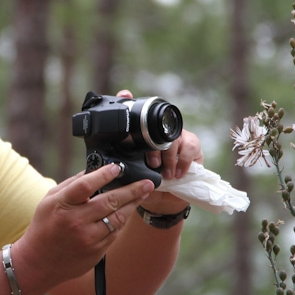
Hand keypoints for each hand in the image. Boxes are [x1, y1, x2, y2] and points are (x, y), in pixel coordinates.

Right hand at [14, 163, 154, 294]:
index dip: (103, 175)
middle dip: (132, 190)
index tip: (117, 168)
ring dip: (133, 205)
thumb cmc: (44, 226)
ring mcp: (88, 239)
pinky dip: (123, 220)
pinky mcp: (96, 252)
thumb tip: (94, 170)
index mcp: (62, 206)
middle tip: (147, 182)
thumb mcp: (50, 201)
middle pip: (109, 202)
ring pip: (118, 218)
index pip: (86, 186)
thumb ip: (72, 185)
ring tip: (143, 194)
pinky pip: (115, 233)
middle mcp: (76, 222)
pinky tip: (129, 211)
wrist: (38, 263)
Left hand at [114, 89, 202, 214]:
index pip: (135, 111)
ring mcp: (177, 136)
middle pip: (157, 128)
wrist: (164, 199)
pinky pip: (189, 147)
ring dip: (169, 157)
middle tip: (151, 163)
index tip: (124, 96)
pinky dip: (183, 161)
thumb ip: (122, 165)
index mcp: (142, 134)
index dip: (129, 100)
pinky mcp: (192, 145)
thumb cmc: (145, 183)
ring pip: (173, 138)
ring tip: (165, 173)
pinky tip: (177, 173)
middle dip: (154, 146)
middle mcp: (159, 131)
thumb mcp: (130, 174)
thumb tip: (102, 160)